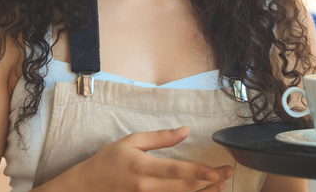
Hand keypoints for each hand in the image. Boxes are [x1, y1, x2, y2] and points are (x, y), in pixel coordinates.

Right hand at [40, 126, 232, 191]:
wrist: (87, 185)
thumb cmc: (110, 160)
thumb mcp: (132, 141)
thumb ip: (160, 137)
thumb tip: (185, 130)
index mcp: (143, 167)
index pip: (176, 171)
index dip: (199, 173)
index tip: (217, 171)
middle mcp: (146, 188)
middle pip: (184, 188)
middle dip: (210, 182)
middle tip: (228, 173)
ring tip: (222, 185)